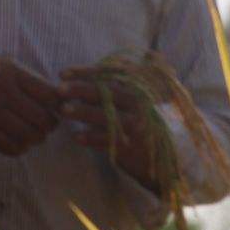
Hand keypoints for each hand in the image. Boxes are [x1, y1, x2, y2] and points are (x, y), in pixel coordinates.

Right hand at [0, 54, 60, 155]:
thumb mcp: (8, 65)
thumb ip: (32, 81)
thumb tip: (60, 101)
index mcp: (13, 73)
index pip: (50, 95)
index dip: (59, 106)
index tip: (57, 109)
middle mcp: (3, 92)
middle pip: (42, 119)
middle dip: (50, 126)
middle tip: (48, 126)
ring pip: (28, 135)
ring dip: (36, 139)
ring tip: (35, 136)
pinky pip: (9, 146)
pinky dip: (20, 149)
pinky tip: (20, 143)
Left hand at [59, 69, 164, 191]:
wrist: (171, 158)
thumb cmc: (149, 125)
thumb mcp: (144, 101)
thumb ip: (125, 85)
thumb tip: (103, 71)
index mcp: (139, 90)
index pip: (109, 75)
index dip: (85, 73)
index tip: (63, 73)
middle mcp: (139, 105)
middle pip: (107, 92)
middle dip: (81, 89)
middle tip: (59, 89)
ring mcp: (137, 126)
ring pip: (107, 116)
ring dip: (84, 112)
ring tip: (63, 110)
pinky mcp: (134, 146)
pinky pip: (110, 141)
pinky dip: (93, 138)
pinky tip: (77, 137)